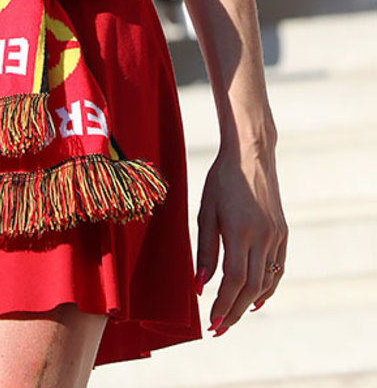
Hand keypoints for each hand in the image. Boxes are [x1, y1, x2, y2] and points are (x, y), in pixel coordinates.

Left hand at [195, 142, 286, 334]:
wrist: (251, 154)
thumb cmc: (221, 180)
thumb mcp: (205, 211)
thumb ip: (204, 250)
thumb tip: (200, 286)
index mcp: (240, 231)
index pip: (233, 281)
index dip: (223, 305)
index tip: (211, 322)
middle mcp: (263, 237)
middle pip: (251, 288)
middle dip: (234, 312)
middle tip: (219, 328)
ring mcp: (276, 236)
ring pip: (266, 282)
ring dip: (249, 304)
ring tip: (233, 317)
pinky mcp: (283, 233)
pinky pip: (278, 269)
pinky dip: (267, 288)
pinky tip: (255, 299)